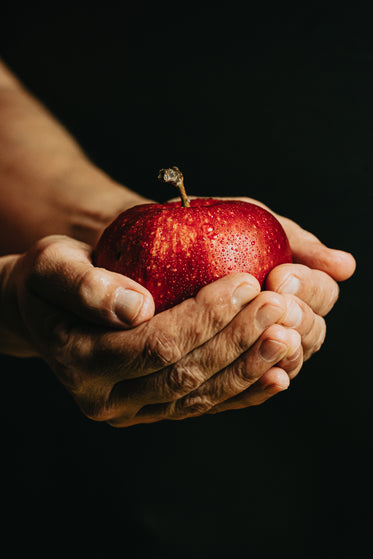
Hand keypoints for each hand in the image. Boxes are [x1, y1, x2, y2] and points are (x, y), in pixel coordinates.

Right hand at [1, 235, 324, 425]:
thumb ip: (87, 286)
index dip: (206, 316)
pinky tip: (277, 375)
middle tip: (280, 306)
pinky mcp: (153, 409)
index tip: (246, 282)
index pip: (157, 344)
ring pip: (201, 396)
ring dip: (249, 366)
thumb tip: (137, 308)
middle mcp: (107, 399)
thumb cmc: (50, 281)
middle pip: (186, 374)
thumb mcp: (54, 266)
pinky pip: (203, 405)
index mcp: (82, 362)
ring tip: (288, 336)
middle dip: (239, 340)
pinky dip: (243, 392)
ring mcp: (133, 410)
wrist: (45, 312)